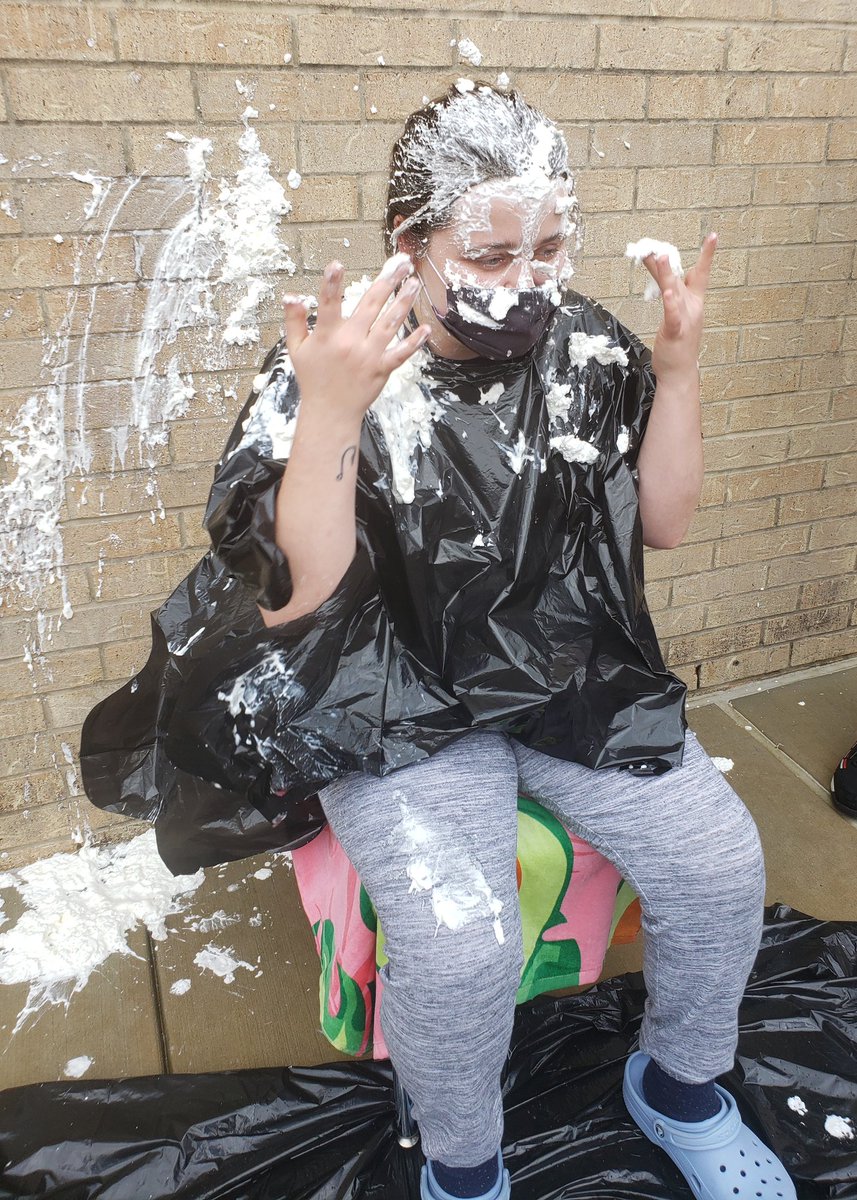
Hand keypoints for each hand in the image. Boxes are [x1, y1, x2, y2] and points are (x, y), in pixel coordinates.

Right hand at [282, 256, 431, 420]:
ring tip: (415, 283)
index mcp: (327, 335)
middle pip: (370, 304)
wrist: (330, 413)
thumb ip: (295, 321)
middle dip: (387, 281)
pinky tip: (425, 328)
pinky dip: (414, 342)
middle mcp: (350, 342)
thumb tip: (291, 296)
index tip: (337, 264)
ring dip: (404, 301)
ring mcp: (368, 355)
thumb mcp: (297, 350)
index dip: (331, 284)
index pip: (328, 304)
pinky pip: (401, 353)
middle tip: (401, 263)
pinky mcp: (382, 369)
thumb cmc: (313, 379)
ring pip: (390, 323)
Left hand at [643, 232, 716, 379]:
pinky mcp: (675, 331)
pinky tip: (667, 293)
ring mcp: (685, 319)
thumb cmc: (677, 345)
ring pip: (675, 292)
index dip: (707, 255)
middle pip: (682, 278)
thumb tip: (665, 278)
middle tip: (663, 243)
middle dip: (672, 260)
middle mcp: (692, 307)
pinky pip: (672, 315)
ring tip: (662, 257)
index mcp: (694, 303)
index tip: (714, 235)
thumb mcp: (674, 314)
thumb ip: (671, 295)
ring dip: (668, 274)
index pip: (701, 274)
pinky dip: (670, 304)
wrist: (680, 373)